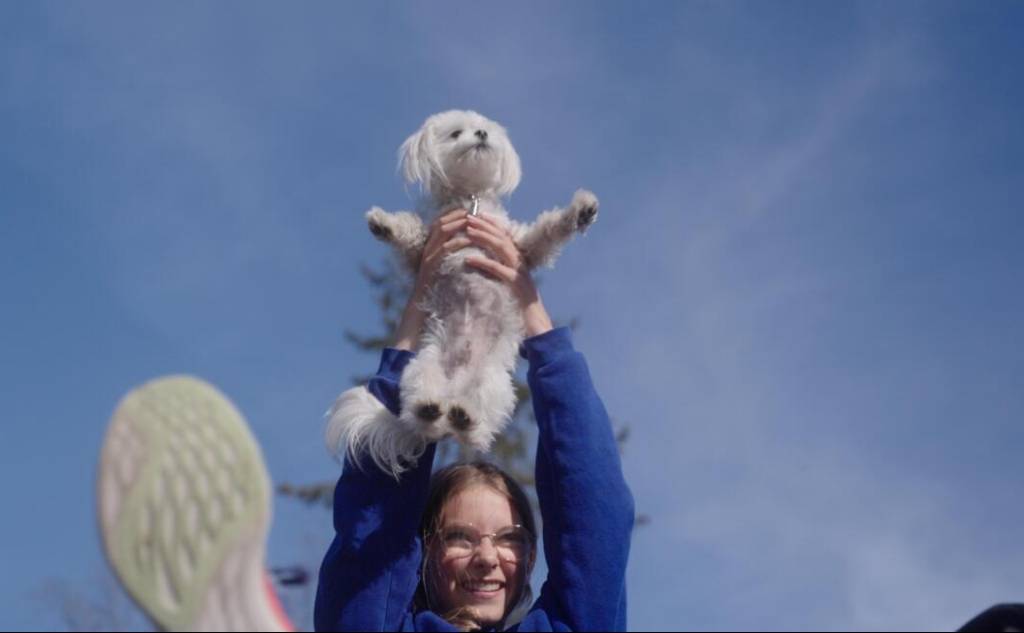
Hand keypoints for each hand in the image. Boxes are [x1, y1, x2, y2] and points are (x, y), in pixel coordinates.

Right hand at [393, 209, 471, 349]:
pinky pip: (443, 249)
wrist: (422, 309)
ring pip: (441, 232)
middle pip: (441, 223)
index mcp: (430, 247)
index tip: (470, 209)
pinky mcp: (430, 265)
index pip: (440, 222)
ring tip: (473, 221)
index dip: (455, 214)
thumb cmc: (438, 291)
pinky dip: (456, 242)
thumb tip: (468, 246)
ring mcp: (427, 256)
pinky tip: (467, 239)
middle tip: (474, 211)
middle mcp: (427, 249)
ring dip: (458, 224)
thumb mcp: (445, 269)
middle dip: (458, 215)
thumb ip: (452, 257)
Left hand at [463, 214, 553, 337]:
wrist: (537, 326)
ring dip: (483, 237)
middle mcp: (520, 262)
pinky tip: (468, 260)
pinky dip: (483, 263)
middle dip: (484, 225)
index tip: (475, 215)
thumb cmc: (519, 307)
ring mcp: (519, 272)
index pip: (504, 235)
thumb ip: (500, 272)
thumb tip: (482, 262)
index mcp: (518, 260)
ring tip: (468, 231)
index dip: (490, 224)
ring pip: (501, 247)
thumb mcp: (509, 285)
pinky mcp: (516, 284)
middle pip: (502, 237)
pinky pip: (498, 270)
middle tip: (468, 217)